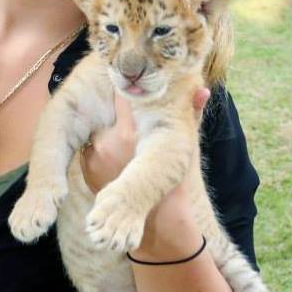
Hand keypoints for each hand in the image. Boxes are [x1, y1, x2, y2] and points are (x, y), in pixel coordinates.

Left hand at [80, 88, 210, 193]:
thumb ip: (192, 114)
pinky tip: (110, 143)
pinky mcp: (87, 167)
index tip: (125, 75)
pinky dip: (99, 140)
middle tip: (117, 93)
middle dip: (110, 103)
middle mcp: (106, 143)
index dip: (123, 85)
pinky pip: (90, 144)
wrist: (155, 217)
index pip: (119, 97)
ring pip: (95, 126)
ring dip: (103, 122)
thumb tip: (204, 90)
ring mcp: (93, 156)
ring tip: (113, 121)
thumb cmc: (174, 178)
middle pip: (102, 109)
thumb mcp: (185, 144)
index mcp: (127, 133)